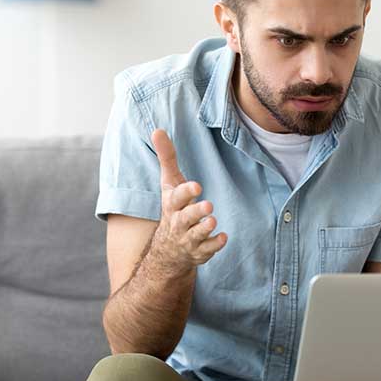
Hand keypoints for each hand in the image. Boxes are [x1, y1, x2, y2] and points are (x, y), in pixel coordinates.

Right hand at [146, 128, 227, 271]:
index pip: (176, 197)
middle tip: (209, 205)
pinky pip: (207, 250)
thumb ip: (167, 158)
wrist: (168, 249)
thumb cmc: (174, 207)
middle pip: (185, 218)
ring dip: (204, 228)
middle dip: (195, 212)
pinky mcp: (199, 251)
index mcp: (172, 204)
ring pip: (195, 235)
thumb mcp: (170, 183)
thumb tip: (157, 130)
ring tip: (213, 220)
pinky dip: (214, 245)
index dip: (185, 192)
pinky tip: (223, 237)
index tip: (197, 186)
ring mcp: (188, 238)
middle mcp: (178, 222)